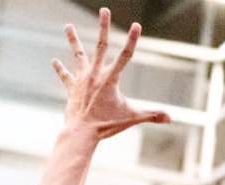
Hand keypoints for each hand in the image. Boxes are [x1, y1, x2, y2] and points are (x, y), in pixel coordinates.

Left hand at [51, 8, 169, 139]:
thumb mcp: (131, 119)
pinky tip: (54, 61)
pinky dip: (60, 69)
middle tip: (104, 10)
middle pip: (101, 45)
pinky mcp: (71, 88)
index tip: (137, 25)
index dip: (132, 40)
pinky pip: (65, 76)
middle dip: (103, 27)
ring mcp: (82, 79)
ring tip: (67, 26)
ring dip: (72, 39)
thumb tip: (170, 118)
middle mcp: (95, 74)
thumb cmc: (106, 125)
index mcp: (111, 79)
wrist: (81, 132)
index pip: (125, 56)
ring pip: (77, 54)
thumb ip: (151, 115)